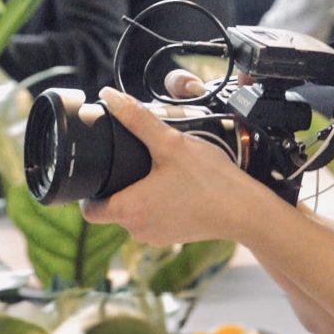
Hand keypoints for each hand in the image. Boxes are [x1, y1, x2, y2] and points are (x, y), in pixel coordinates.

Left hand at [81, 87, 258, 244]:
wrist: (245, 209)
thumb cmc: (210, 180)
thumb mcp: (171, 143)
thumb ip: (137, 119)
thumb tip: (110, 97)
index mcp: (129, 210)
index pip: (89, 210)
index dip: (88, 193)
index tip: (100, 172)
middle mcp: (139, 229)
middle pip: (113, 209)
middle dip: (120, 186)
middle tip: (136, 163)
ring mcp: (158, 236)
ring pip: (136, 214)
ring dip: (142, 195)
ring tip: (160, 172)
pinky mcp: (175, 236)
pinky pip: (156, 219)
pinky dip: (161, 204)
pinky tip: (179, 187)